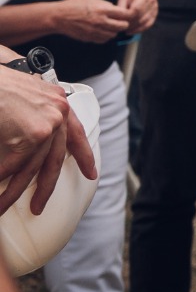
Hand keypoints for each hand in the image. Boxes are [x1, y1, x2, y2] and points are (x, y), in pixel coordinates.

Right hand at [0, 67, 96, 214]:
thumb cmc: (0, 85)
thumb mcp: (25, 98)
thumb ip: (33, 119)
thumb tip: (26, 147)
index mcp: (57, 102)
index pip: (76, 134)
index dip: (84, 155)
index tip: (91, 174)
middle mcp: (58, 113)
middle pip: (53, 159)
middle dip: (44, 187)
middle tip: (39, 206)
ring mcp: (47, 125)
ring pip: (29, 169)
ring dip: (12, 192)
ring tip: (1, 206)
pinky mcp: (30, 136)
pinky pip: (10, 167)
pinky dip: (0, 178)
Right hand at [51, 0, 133, 43]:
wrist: (59, 17)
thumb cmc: (74, 5)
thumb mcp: (92, 0)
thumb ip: (106, 5)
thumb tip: (116, 9)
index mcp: (103, 10)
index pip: (124, 15)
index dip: (127, 14)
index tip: (126, 14)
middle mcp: (101, 21)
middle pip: (122, 26)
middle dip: (123, 24)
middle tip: (121, 21)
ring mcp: (95, 31)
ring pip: (113, 34)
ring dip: (114, 31)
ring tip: (110, 26)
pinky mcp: (90, 38)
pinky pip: (103, 40)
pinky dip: (105, 36)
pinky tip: (102, 31)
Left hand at [116, 0, 157, 34]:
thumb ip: (121, 8)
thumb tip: (118, 20)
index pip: (136, 9)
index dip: (128, 17)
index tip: (119, 21)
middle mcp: (152, 1)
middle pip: (141, 16)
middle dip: (130, 24)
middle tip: (121, 28)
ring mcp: (155, 8)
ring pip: (145, 22)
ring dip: (134, 28)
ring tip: (125, 30)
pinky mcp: (155, 14)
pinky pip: (149, 24)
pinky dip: (140, 30)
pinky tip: (131, 32)